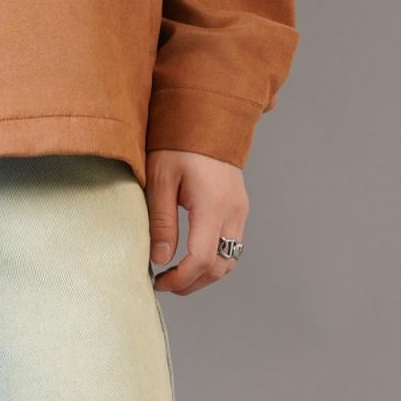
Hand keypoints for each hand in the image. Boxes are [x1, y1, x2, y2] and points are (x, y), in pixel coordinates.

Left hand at [145, 150, 248, 296]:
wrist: (207, 117)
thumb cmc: (179, 144)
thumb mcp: (160, 180)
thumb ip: (161, 222)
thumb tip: (160, 260)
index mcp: (213, 205)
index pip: (202, 259)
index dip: (181, 279)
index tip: (159, 282)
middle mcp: (233, 212)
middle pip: (219, 267)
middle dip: (191, 283)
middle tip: (165, 283)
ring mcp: (240, 211)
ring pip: (229, 261)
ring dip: (204, 276)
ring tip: (176, 275)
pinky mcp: (240, 210)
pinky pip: (231, 246)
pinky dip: (213, 261)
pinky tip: (190, 258)